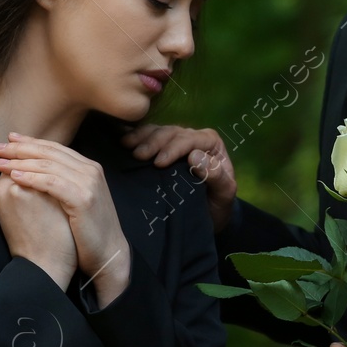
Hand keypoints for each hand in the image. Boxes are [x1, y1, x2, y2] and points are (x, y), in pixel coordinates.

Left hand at [0, 133, 129, 306]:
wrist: (108, 253)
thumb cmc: (88, 231)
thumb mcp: (78, 198)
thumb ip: (64, 181)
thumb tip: (37, 170)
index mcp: (89, 168)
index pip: (55, 148)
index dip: (30, 142)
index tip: (9, 140)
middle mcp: (90, 170)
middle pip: (49, 152)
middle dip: (20, 148)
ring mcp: (88, 183)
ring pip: (48, 165)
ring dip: (20, 162)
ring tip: (0, 163)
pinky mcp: (83, 198)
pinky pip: (51, 183)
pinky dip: (31, 178)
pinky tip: (14, 177)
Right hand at [120, 124, 236, 232]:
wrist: (207, 215)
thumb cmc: (217, 204)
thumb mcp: (224, 194)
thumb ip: (216, 176)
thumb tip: (195, 156)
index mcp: (210, 143)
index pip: (191, 139)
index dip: (174, 148)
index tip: (159, 163)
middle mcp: (193, 138)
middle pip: (172, 132)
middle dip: (154, 141)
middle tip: (138, 155)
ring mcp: (176, 141)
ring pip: (158, 130)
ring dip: (141, 137)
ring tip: (126, 145)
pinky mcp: (162, 148)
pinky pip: (147, 136)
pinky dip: (135, 135)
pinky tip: (122, 138)